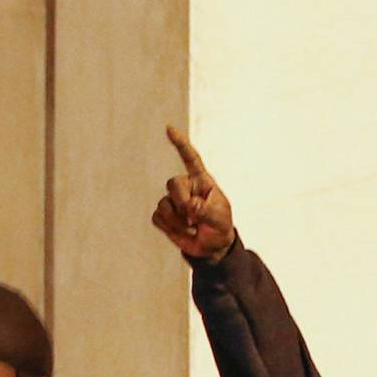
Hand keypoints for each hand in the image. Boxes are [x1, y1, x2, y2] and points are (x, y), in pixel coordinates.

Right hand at [152, 126, 236, 261]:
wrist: (212, 248)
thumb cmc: (219, 227)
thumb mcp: (219, 218)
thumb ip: (206, 211)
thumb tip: (190, 207)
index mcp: (201, 181)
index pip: (190, 159)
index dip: (181, 144)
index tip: (169, 128)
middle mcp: (185, 187)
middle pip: (172, 184)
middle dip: (182, 204)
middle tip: (194, 219)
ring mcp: (173, 200)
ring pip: (164, 205)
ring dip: (178, 223)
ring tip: (193, 229)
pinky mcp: (164, 215)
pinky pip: (158, 218)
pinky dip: (170, 229)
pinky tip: (183, 232)